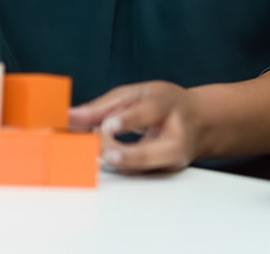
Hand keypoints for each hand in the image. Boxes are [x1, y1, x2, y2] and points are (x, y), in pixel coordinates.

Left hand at [66, 80, 201, 172]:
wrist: (200, 121)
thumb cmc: (164, 104)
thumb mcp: (137, 94)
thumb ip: (103, 106)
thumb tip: (69, 117)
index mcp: (167, 105)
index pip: (149, 112)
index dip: (128, 120)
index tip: (108, 125)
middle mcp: (175, 135)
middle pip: (151, 152)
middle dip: (126, 156)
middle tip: (105, 154)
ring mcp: (173, 160)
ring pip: (144, 170)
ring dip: (117, 162)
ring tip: (100, 153)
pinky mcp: (166, 174)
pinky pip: (139, 175)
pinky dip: (120, 167)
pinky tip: (106, 158)